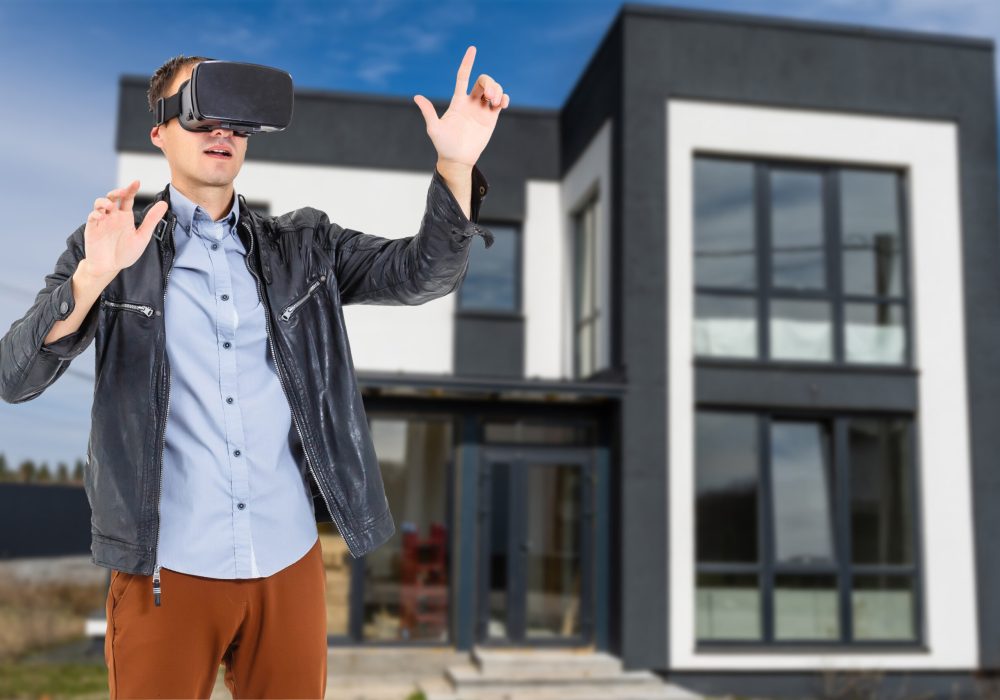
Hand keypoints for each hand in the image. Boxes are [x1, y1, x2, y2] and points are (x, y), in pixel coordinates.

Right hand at [82, 180, 167, 278]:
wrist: (110, 267)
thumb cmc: (126, 252)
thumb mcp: (142, 236)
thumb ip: (151, 220)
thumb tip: (164, 203)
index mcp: (125, 216)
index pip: (127, 199)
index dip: (131, 189)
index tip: (137, 182)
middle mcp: (113, 216)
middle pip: (112, 197)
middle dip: (116, 191)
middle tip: (122, 192)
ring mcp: (102, 221)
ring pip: (99, 203)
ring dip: (104, 201)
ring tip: (110, 205)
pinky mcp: (93, 228)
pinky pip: (92, 216)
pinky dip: (96, 214)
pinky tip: (102, 217)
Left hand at [413, 45, 508, 169]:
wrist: (457, 159)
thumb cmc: (443, 145)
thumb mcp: (434, 128)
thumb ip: (428, 112)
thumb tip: (416, 97)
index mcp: (458, 101)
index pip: (463, 76)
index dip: (467, 62)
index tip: (472, 49)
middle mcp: (470, 102)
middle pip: (482, 81)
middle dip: (488, 82)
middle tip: (488, 95)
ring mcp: (482, 110)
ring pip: (493, 89)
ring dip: (497, 90)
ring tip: (496, 102)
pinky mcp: (491, 118)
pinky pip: (501, 102)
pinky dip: (505, 98)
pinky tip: (502, 104)